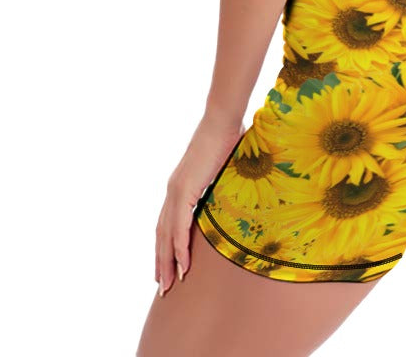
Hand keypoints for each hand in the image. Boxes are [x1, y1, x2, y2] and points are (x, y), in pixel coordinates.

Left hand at [154, 113, 244, 295]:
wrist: (222, 119)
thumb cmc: (227, 134)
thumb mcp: (225, 164)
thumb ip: (227, 177)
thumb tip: (243, 181)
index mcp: (180, 185)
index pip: (168, 222)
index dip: (166, 245)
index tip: (167, 265)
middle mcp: (173, 190)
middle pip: (162, 234)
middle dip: (162, 261)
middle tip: (163, 285)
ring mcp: (176, 191)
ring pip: (167, 235)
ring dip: (167, 262)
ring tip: (168, 284)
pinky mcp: (184, 191)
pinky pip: (179, 227)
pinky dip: (179, 248)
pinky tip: (181, 266)